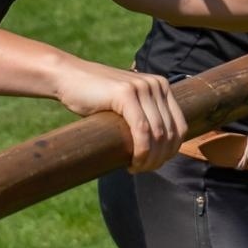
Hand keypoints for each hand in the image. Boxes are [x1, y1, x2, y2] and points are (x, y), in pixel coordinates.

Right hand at [54, 60, 186, 172]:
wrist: (68, 77)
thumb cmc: (95, 97)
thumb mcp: (128, 104)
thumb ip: (144, 116)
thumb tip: (159, 150)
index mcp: (161, 86)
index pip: (180, 127)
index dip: (170, 151)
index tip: (154, 164)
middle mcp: (156, 84)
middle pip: (170, 133)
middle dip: (160, 158)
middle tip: (142, 169)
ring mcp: (142, 87)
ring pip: (158, 134)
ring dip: (150, 159)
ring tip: (136, 168)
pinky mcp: (126, 93)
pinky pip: (142, 130)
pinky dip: (141, 151)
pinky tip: (132, 162)